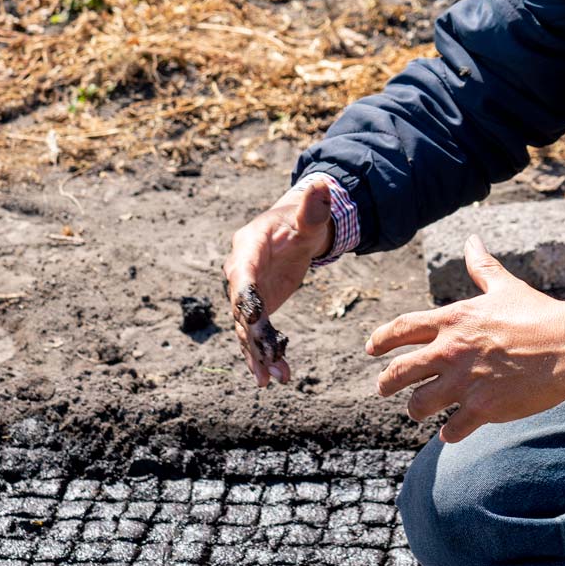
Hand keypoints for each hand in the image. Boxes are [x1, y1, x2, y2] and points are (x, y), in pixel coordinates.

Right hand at [221, 176, 335, 387]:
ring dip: (258, 355)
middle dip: (252, 336)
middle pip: (240, 308)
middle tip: (265, 361)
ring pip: (246, 329)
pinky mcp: (256, 309)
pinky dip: (266, 355)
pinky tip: (279, 376)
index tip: (254, 318)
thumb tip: (324, 186)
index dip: (246, 295)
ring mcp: (246, 294)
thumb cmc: (301, 221)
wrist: (296, 233)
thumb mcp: (311, 215)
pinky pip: (257, 335)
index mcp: (248, 247)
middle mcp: (240, 272)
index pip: (241, 272)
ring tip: (272, 379)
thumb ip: (315, 205)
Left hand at [366, 237, 564, 443]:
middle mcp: (451, 351)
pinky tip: (450, 433)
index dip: (381, 340)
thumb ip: (482, 267)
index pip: (402, 329)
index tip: (370, 349)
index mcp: (453, 321)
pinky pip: (452, 429)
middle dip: (386, 383)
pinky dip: (449, 433)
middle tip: (383, 388)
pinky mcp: (483, 408)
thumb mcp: (504, 287)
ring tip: (419, 411)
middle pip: (399, 372)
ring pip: (419, 405)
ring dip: (416, 410)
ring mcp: (465, 382)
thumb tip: (472, 240)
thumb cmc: (539, 314)